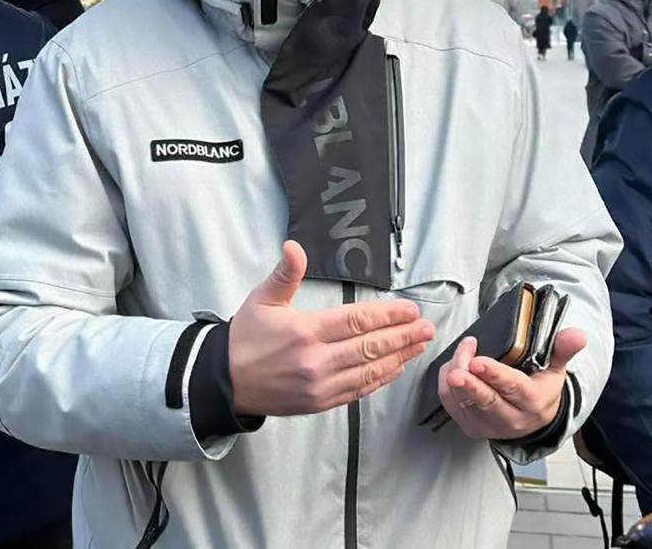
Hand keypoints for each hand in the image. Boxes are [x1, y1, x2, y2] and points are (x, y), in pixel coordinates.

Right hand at [229, 241, 435, 416]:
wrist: (224, 381)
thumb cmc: (245, 338)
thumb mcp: (262, 299)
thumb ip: (285, 274)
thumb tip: (294, 247)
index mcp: (305, 331)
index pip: (356, 321)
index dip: (387, 315)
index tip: (409, 310)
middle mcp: (316, 360)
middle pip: (370, 346)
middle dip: (403, 336)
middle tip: (427, 327)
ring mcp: (320, 385)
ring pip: (369, 370)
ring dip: (399, 357)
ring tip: (420, 345)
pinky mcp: (320, 403)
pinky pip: (358, 390)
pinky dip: (381, 378)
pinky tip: (397, 368)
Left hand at [438, 328, 585, 439]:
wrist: (534, 421)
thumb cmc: (541, 389)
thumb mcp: (556, 370)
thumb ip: (563, 350)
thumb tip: (578, 334)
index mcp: (533, 402)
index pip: (513, 389)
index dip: (496, 375)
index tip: (479, 362)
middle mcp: (511, 419)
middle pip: (486, 402)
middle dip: (470, 385)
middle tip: (457, 371)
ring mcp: (488, 426)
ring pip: (464, 402)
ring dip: (455, 376)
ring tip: (460, 352)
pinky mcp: (471, 428)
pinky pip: (451, 405)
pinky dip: (446, 384)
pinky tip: (452, 366)